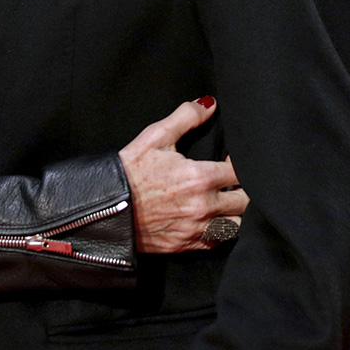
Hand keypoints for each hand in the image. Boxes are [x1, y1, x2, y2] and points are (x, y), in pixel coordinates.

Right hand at [118, 98, 246, 252]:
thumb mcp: (155, 136)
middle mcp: (204, 206)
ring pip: (237, 225)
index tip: (229, 159)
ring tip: (225, 201)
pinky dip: (221, 230)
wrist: (104, 207)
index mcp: (200, 178)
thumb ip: (186, 117)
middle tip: (232, 180)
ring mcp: (197, 229)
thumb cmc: (129, 170)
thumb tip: (208, 104)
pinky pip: (219, 241)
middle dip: (242, 188)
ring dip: (235, 212)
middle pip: (244, 201)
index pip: (240, 172)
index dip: (240, 163)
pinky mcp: (188, 245)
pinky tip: (212, 219)